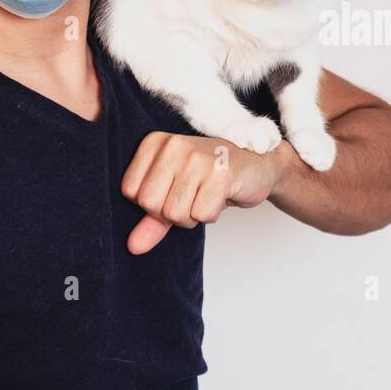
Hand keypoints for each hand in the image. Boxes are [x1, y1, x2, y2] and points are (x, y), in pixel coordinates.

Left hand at [120, 131, 291, 253]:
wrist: (260, 166)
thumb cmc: (215, 177)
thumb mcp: (177, 193)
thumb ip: (152, 219)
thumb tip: (132, 246)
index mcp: (156, 143)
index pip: (130, 191)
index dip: (153, 204)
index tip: (176, 190)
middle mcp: (174, 145)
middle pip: (151, 204)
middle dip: (173, 213)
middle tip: (194, 196)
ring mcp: (198, 158)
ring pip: (176, 213)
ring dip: (194, 216)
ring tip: (208, 195)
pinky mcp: (221, 173)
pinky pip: (202, 215)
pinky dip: (212, 215)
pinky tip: (221, 196)